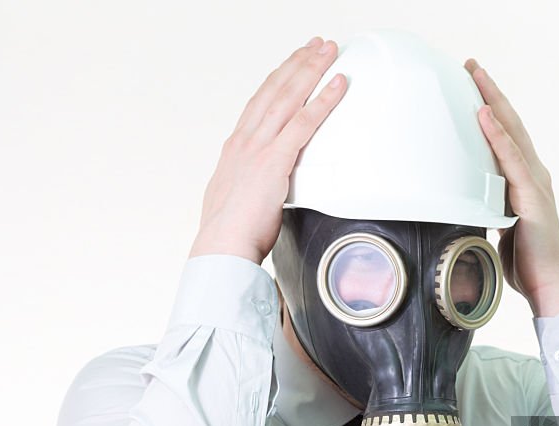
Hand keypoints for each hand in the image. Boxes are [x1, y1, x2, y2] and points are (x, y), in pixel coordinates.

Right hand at [189, 37, 346, 263]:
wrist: (220, 246)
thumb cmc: (230, 233)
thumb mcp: (237, 199)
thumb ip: (251, 186)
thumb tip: (261, 189)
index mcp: (235, 148)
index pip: (259, 103)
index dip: (277, 80)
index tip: (291, 64)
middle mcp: (245, 140)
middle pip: (275, 90)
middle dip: (297, 64)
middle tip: (316, 45)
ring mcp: (258, 148)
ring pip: (289, 97)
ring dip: (312, 69)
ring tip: (329, 51)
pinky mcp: (274, 161)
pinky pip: (305, 123)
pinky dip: (323, 100)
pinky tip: (338, 85)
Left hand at [465, 59, 558, 317]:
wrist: (551, 290)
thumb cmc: (527, 265)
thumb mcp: (497, 231)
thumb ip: (485, 212)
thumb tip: (461, 209)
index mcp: (524, 182)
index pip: (505, 137)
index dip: (489, 109)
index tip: (470, 85)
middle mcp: (533, 176)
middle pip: (509, 125)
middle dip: (489, 93)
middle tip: (469, 66)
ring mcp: (535, 184)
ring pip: (512, 134)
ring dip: (492, 102)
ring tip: (474, 77)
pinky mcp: (533, 199)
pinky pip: (512, 162)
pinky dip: (497, 137)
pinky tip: (484, 117)